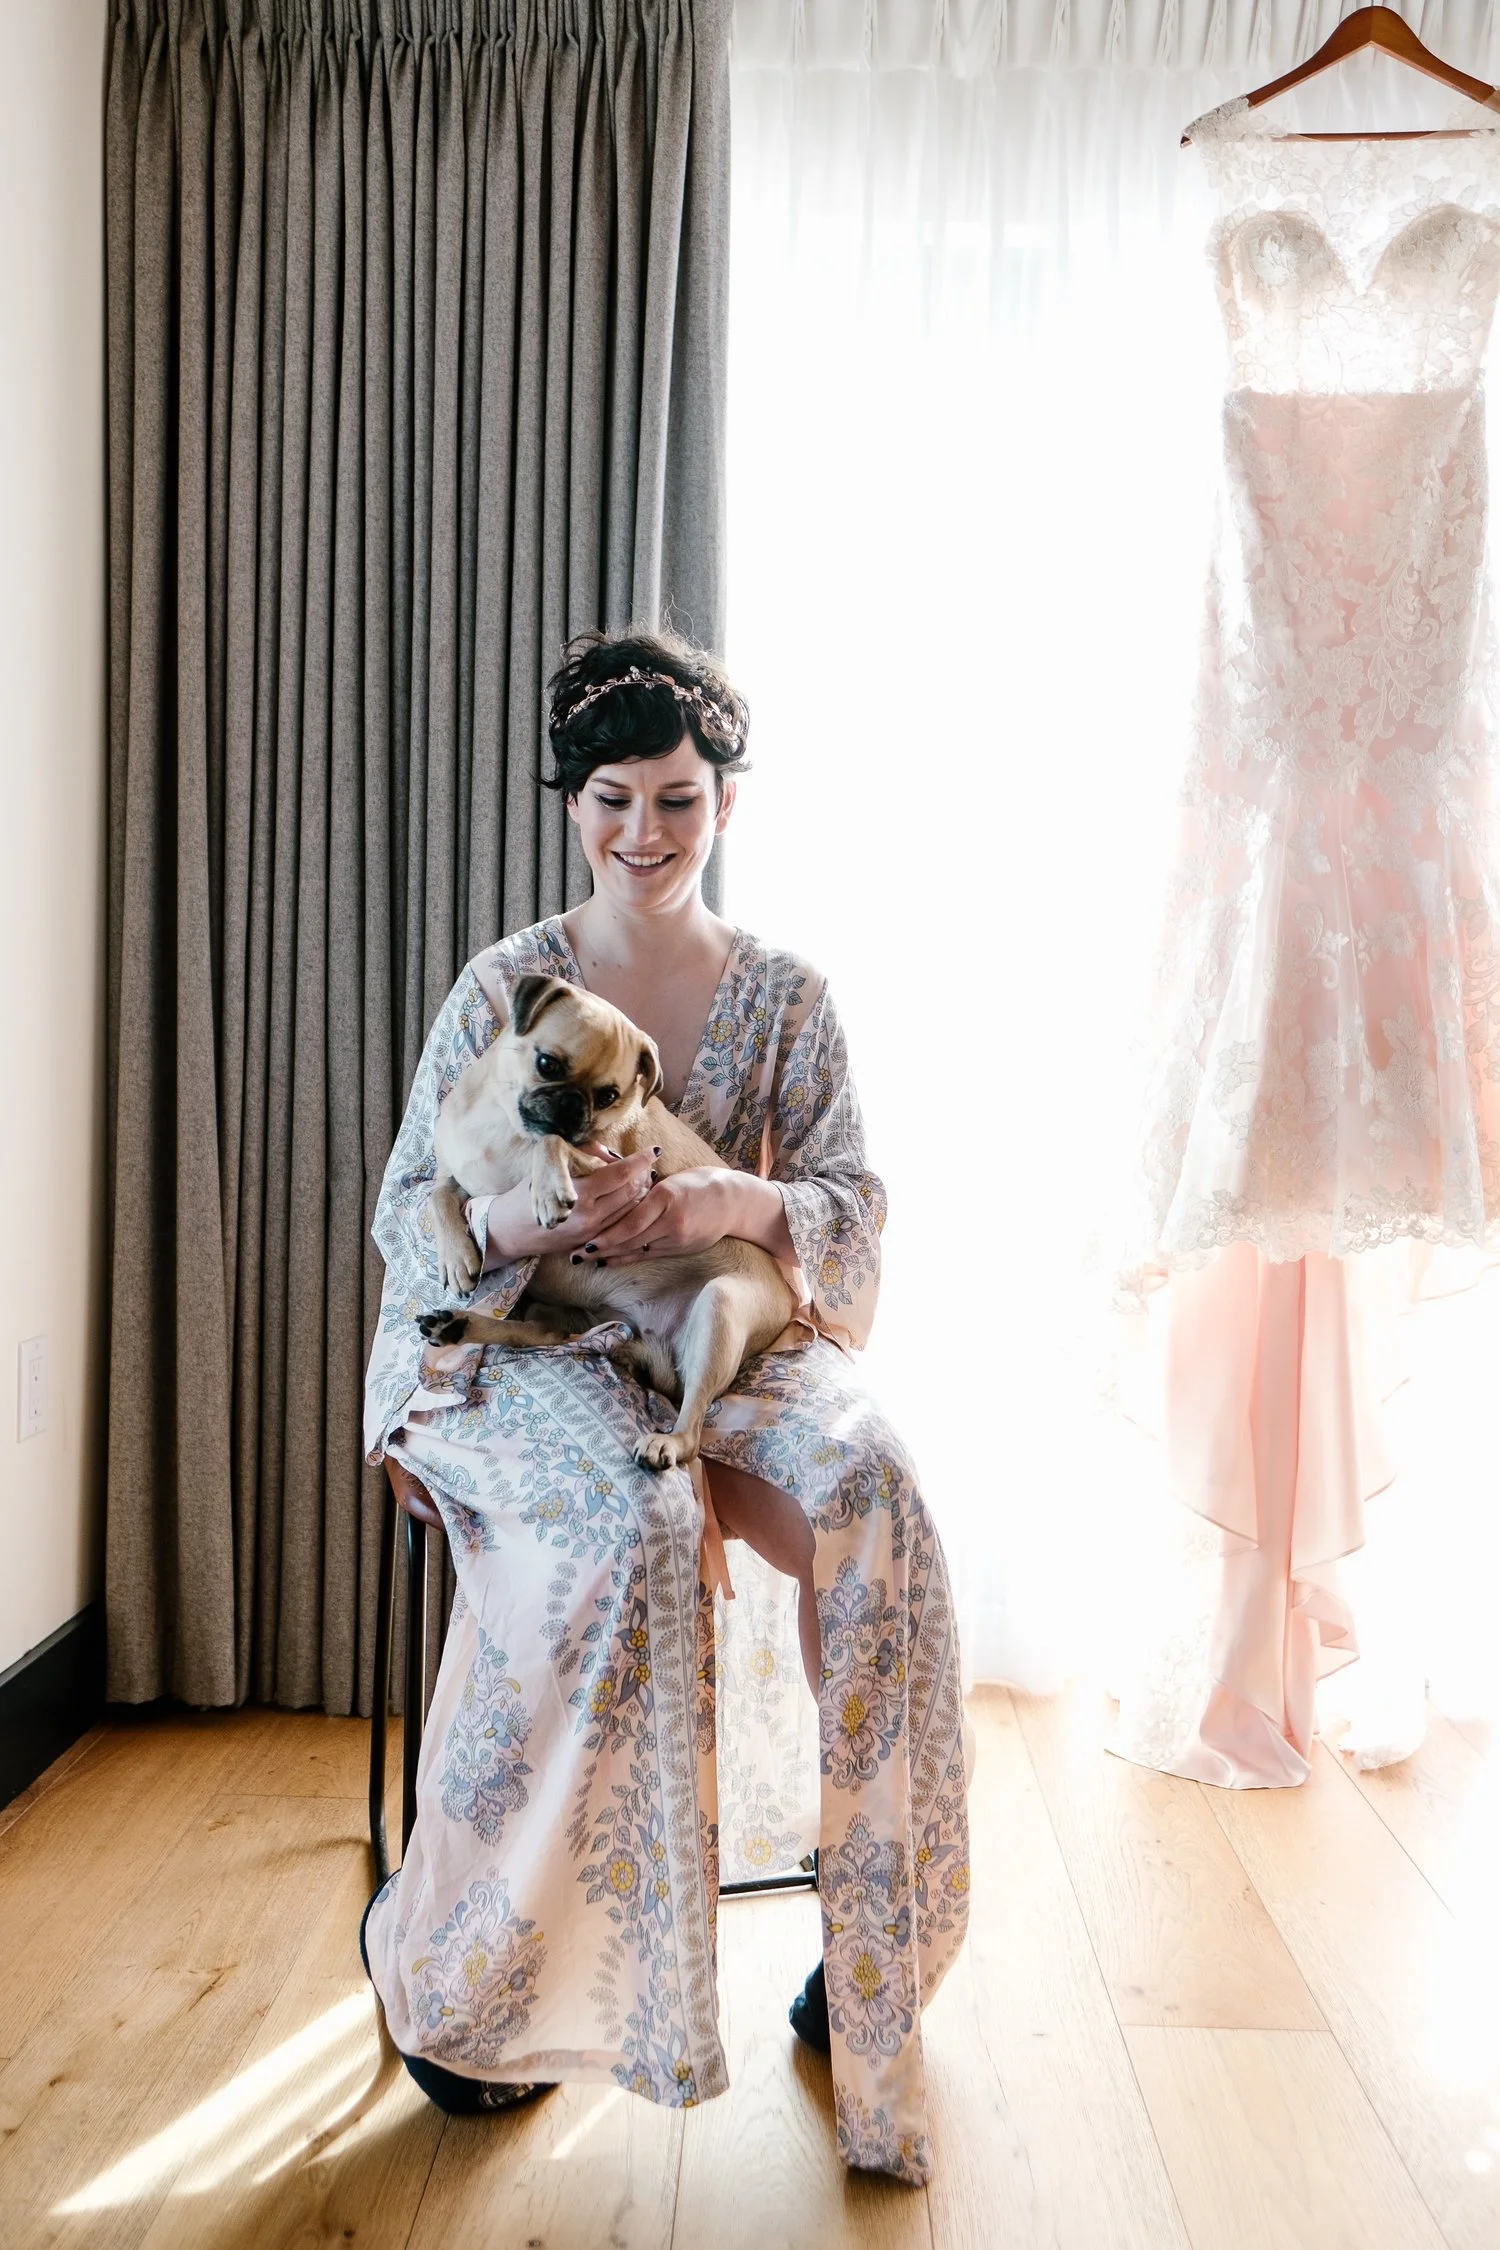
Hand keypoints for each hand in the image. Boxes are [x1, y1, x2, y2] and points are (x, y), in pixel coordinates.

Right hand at [484, 1145, 659, 1260]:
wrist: (510, 1230)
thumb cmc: (527, 1193)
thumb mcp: (551, 1167)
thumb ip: (582, 1156)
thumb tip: (609, 1151)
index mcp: (580, 1194)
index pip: (621, 1173)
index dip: (640, 1160)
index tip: (653, 1150)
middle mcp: (589, 1216)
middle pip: (632, 1192)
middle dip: (643, 1175)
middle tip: (647, 1162)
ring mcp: (592, 1233)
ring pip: (630, 1209)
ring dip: (640, 1192)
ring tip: (643, 1177)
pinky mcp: (591, 1242)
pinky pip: (620, 1223)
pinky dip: (630, 1207)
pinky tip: (631, 1196)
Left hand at [574, 1166, 740, 1264]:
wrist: (732, 1200)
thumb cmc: (697, 1183)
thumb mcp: (670, 1180)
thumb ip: (644, 1188)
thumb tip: (611, 1185)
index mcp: (666, 1197)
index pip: (631, 1221)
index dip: (607, 1234)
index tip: (585, 1240)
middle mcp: (672, 1220)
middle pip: (631, 1239)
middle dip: (601, 1247)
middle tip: (576, 1255)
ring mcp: (678, 1237)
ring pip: (639, 1249)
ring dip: (611, 1255)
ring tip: (587, 1259)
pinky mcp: (682, 1248)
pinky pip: (650, 1255)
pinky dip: (629, 1258)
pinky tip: (611, 1261)